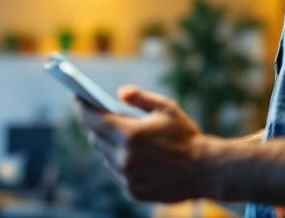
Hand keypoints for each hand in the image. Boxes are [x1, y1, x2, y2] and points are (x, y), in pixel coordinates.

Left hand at [74, 86, 213, 202]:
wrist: (206, 170)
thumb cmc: (187, 136)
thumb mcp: (167, 108)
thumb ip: (140, 97)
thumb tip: (119, 93)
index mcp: (130, 134)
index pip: (92, 119)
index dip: (82, 107)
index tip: (78, 98)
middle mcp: (124, 158)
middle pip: (95, 138)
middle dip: (97, 125)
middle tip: (100, 115)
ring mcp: (127, 177)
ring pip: (104, 156)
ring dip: (108, 145)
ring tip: (119, 136)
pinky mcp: (133, 191)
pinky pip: (116, 173)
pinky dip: (119, 162)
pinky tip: (132, 155)